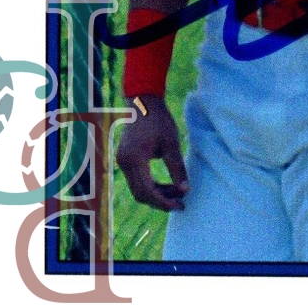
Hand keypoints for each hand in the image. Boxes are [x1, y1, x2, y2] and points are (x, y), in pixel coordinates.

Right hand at [115, 95, 189, 210]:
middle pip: (141, 194)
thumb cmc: (159, 120)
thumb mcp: (172, 143)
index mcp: (134, 159)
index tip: (180, 205)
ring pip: (138, 189)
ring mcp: (122, 161)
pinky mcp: (125, 159)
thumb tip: (185, 190)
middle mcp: (124, 163)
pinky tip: (166, 186)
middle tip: (181, 203)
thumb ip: (177, 168)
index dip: (164, 201)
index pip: (147, 191)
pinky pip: (136, 180)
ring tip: (177, 193)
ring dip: (156, 194)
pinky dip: (150, 186)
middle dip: (161, 201)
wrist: (143, 101)